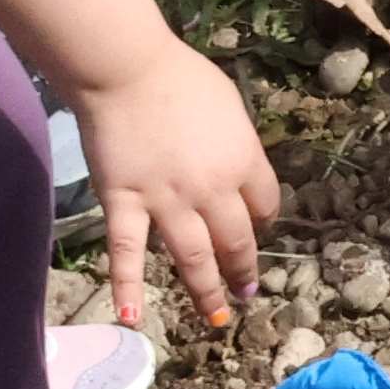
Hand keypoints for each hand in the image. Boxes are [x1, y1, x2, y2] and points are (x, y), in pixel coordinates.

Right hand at [70, 42, 280, 329]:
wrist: (126, 70)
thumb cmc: (180, 77)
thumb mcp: (229, 105)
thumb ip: (238, 143)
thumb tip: (241, 167)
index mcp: (243, 161)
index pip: (265, 205)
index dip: (263, 220)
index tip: (256, 228)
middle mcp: (211, 191)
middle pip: (236, 241)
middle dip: (243, 271)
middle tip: (247, 292)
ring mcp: (166, 202)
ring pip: (193, 259)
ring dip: (207, 293)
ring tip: (218, 319)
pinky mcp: (124, 204)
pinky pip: (127, 253)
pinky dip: (127, 288)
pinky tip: (131, 318)